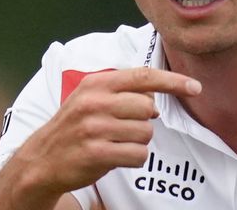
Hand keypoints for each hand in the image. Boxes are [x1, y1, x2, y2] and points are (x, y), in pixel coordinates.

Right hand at [15, 67, 201, 196]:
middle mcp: (94, 102)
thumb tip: (157, 101)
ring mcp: (94, 128)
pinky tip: (114, 156)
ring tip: (114, 143)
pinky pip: (138, 155)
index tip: (196, 87)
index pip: (144, 77)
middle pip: (148, 108)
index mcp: (97, 83)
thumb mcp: (93, 98)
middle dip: (143, 122)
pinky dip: (133, 158)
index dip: (174, 82)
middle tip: (122, 129)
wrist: (41, 159)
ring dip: (136, 142)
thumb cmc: (75, 127)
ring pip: (145, 133)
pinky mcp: (96, 153)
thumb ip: (124, 92)